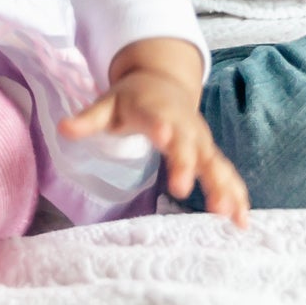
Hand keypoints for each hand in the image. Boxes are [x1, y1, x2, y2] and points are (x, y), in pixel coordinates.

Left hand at [62, 38, 246, 227]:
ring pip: (215, 164)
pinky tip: (242, 221)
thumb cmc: (132, 99)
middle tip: (181, 189)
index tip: (163, 136)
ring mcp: (200, 142)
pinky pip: (226, 175)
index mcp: (157, 111)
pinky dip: (237, 195)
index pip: (158, 119)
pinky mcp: (209, 155)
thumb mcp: (107, 104)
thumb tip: (63, 128)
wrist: (165, 83)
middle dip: (188, 165)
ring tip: (226, 214)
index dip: (161, 127)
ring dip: (222, 187)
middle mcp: (184, 127)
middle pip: (189, 146)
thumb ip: (88, 119)